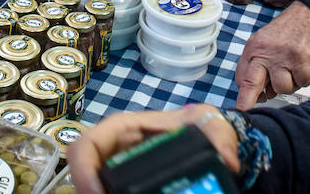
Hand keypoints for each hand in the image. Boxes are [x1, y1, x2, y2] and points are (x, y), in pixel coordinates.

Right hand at [67, 105, 238, 193]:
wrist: (209, 142)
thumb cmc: (200, 126)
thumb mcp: (210, 123)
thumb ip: (219, 134)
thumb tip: (227, 161)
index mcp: (124, 130)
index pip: (87, 144)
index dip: (84, 170)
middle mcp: (114, 153)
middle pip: (83, 176)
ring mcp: (119, 174)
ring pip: (95, 191)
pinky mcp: (127, 188)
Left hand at [235, 1, 309, 109]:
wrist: (308, 15)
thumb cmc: (286, 33)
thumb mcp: (264, 44)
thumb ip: (258, 66)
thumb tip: (255, 94)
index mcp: (253, 50)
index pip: (242, 77)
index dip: (242, 95)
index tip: (241, 108)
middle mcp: (264, 52)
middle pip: (251, 83)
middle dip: (247, 102)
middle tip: (244, 114)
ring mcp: (282, 55)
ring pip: (281, 88)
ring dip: (289, 85)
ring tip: (292, 72)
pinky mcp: (300, 58)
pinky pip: (301, 82)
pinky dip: (305, 79)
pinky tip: (304, 67)